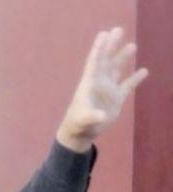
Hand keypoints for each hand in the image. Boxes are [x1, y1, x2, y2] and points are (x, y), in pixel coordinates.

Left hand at [56, 27, 148, 152]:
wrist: (81, 132)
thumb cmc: (78, 123)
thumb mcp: (83, 120)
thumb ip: (91, 116)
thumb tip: (101, 115)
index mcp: (89, 83)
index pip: (95, 62)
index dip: (99, 48)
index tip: (104, 34)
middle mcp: (99, 83)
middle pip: (106, 60)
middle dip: (112, 45)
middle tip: (118, 29)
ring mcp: (108, 89)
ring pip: (117, 69)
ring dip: (123, 58)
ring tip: (132, 46)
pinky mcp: (116, 98)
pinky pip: (128, 85)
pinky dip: (136, 78)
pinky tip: (144, 71)